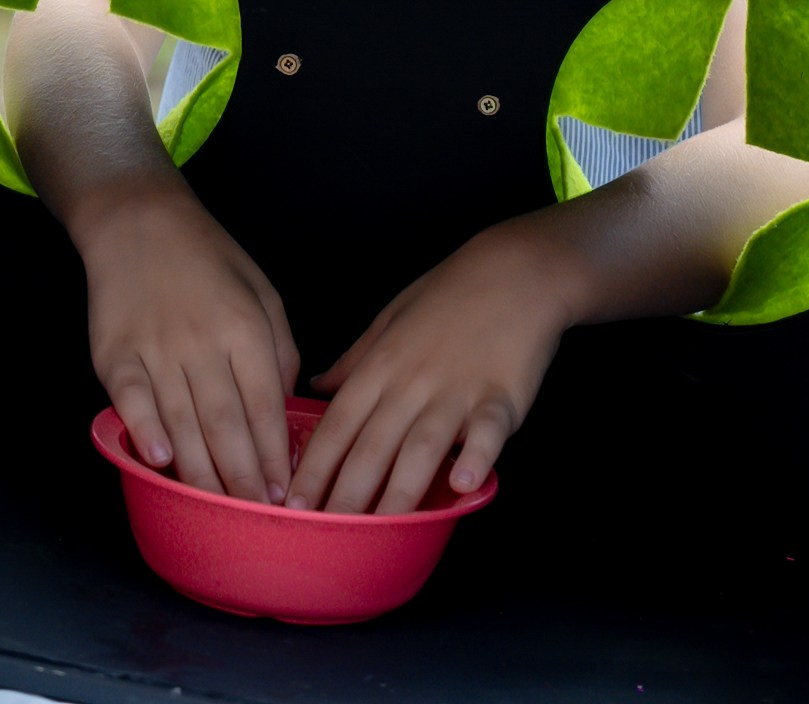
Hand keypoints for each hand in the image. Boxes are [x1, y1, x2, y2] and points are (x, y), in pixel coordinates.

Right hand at [77, 176, 301, 505]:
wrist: (137, 221)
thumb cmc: (208, 260)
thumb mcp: (261, 291)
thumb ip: (279, 350)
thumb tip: (284, 410)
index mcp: (243, 327)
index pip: (265, 406)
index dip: (275, 456)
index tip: (283, 496)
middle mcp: (201, 341)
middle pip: (226, 425)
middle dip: (244, 481)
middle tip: (255, 520)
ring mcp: (155, 348)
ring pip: (183, 423)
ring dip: (202, 474)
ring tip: (218, 512)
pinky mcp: (116, 353)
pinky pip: (132, 401)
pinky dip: (145, 432)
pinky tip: (161, 460)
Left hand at [290, 214, 573, 512]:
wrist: (515, 271)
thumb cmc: (450, 295)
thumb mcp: (391, 318)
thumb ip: (355, 360)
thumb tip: (317, 388)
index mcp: (382, 364)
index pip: (338, 423)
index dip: (314, 466)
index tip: (293, 504)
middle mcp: (412, 382)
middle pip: (372, 445)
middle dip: (345, 494)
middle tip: (324, 536)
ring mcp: (455, 390)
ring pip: (420, 447)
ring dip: (399, 492)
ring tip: (380, 529)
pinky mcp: (500, 396)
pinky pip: (485, 431)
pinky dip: (475, 457)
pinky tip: (462, 485)